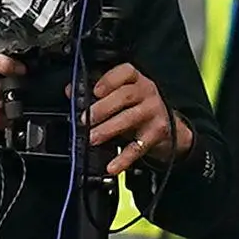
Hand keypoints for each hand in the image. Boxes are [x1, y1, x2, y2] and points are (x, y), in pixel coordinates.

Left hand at [89, 61, 190, 177]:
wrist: (167, 127)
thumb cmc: (135, 107)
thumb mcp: (118, 96)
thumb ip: (95, 93)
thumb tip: (71, 91)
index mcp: (135, 80)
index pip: (126, 72)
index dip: (110, 80)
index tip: (95, 90)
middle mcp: (147, 92)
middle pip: (125, 95)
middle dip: (102, 108)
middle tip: (84, 120)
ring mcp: (154, 112)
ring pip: (130, 118)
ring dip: (108, 129)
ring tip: (92, 138)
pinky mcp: (157, 133)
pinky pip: (138, 146)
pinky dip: (124, 158)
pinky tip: (112, 166)